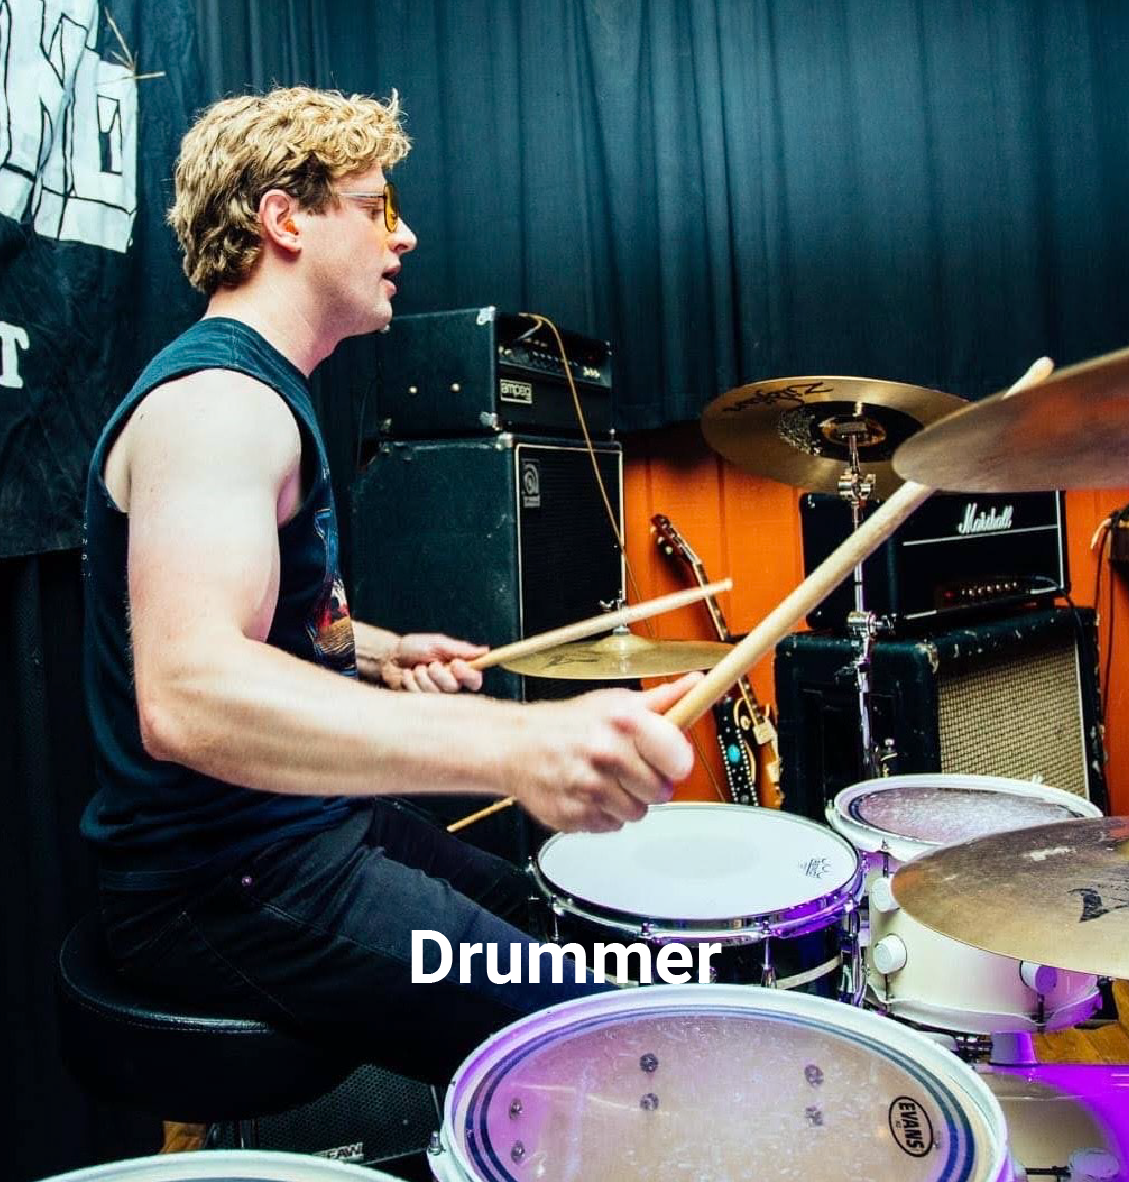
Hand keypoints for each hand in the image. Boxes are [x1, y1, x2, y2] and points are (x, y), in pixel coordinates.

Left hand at [380, 633, 486, 692]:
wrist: (390, 655)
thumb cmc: (414, 646)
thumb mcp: (437, 643)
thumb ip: (460, 649)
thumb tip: (484, 650)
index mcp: (458, 668)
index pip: (475, 680)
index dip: (468, 675)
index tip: (456, 664)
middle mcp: (450, 683)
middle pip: (453, 687)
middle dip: (438, 673)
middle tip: (430, 663)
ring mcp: (435, 694)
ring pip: (435, 693)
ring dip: (422, 676)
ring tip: (416, 667)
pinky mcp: (420, 700)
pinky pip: (419, 696)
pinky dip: (411, 681)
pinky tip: (408, 675)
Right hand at [513, 672, 700, 832]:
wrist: (514, 745)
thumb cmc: (568, 724)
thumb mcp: (613, 703)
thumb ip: (660, 702)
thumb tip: (698, 685)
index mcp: (623, 722)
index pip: (678, 759)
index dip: (675, 762)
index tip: (668, 759)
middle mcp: (606, 754)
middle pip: (661, 792)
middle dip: (649, 783)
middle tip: (629, 769)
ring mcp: (589, 788)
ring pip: (637, 813)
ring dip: (626, 801)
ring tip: (605, 780)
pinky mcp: (574, 816)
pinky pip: (610, 826)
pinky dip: (602, 814)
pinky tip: (587, 793)